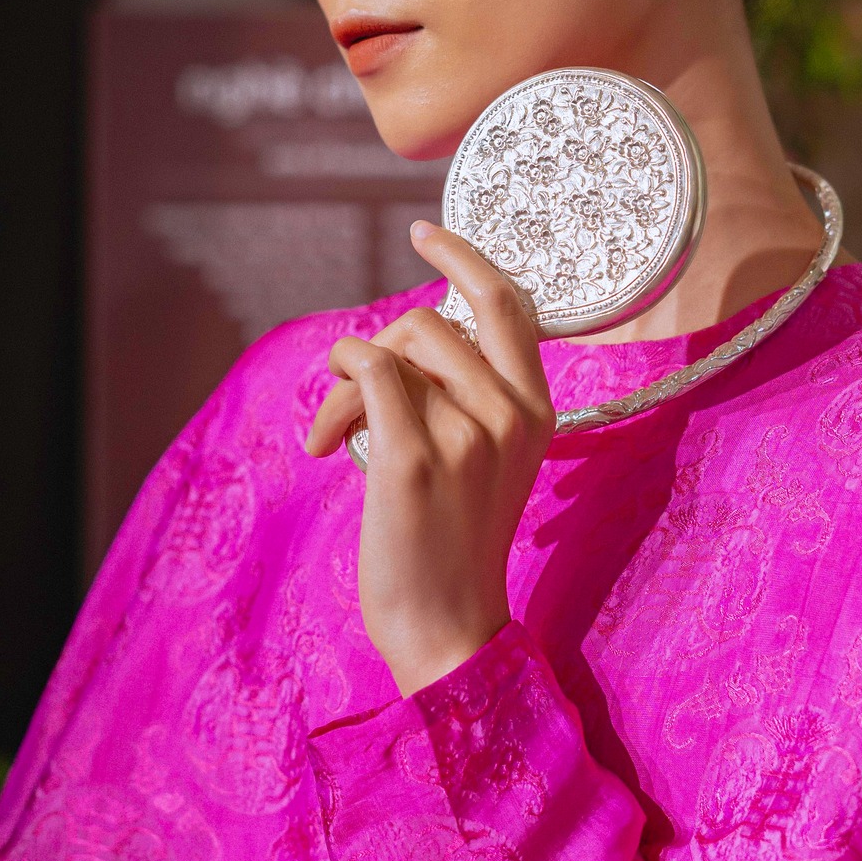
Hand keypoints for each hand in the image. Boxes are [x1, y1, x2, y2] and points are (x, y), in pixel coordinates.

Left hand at [306, 225, 554, 694]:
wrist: (449, 628)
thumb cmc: (452, 545)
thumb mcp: (486, 461)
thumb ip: (464, 398)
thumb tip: (396, 345)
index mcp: (536, 412)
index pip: (510, 304)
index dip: (466, 259)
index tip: (425, 232)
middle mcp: (511, 415)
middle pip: (431, 324)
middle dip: (381, 352)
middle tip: (352, 409)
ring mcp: (467, 434)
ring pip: (393, 349)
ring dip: (347, 385)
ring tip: (336, 440)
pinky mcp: (414, 458)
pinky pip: (369, 371)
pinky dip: (338, 383)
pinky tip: (325, 432)